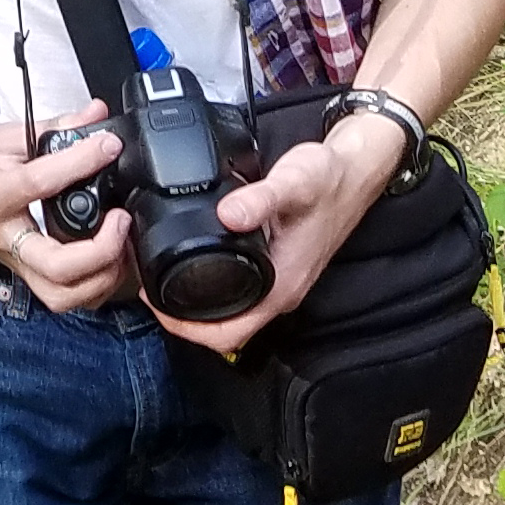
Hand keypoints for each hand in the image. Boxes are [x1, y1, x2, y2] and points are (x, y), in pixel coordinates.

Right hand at [0, 103, 135, 312]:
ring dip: (99, 278)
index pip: (42, 182)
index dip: (84, 160)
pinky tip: (106, 262)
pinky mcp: (21, 271)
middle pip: (56, 266)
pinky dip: (91, 287)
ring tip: (119, 246)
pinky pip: (60, 295)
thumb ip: (55, 127)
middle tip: (120, 219)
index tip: (109, 146)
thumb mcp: (5, 136)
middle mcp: (4, 236)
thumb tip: (95, 116)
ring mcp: (13, 260)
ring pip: (60, 295)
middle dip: (100, 249)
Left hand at [149, 115, 411, 357]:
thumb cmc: (329, 180)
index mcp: (282, 284)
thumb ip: (260, 199)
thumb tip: (227, 214)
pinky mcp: (280, 264)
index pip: (230, 334)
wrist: (355, 170)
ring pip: (234, 312)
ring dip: (197, 307)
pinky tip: (194, 262)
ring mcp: (282, 279)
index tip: (156, 307)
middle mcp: (281, 289)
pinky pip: (242, 291)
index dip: (187, 329)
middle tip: (149, 294)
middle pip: (227, 330)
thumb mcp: (293, 184)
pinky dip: (214, 288)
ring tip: (161, 283)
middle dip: (184, 322)